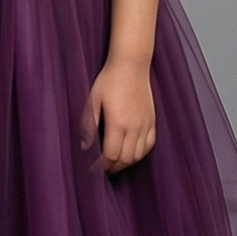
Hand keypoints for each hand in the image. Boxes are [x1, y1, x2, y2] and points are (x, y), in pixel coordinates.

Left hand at [83, 57, 156, 173]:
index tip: (92, 169)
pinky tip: (130, 153)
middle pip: (125, 159)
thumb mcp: (92, 100)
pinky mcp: (152, 121)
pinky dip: (139, 154)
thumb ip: (88, 125)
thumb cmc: (108, 81)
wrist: (131, 66)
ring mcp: (146, 125)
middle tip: (101, 169)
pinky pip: (149, 145)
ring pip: (138, 155)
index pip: (111, 155)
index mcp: (118, 123)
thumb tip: (85, 147)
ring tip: (114, 163)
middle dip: (112, 167)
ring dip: (125, 163)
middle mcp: (134, 127)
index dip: (101, 165)